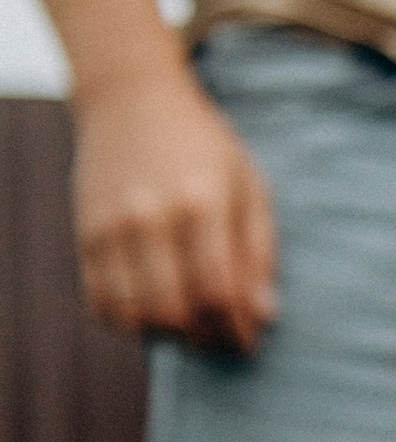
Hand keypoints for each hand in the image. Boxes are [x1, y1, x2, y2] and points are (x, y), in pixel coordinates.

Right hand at [72, 62, 276, 351]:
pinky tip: (155, 311)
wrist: (131, 99)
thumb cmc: (203, 147)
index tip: (250, 342)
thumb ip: (259, 251)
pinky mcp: (85, 234)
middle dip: (205, 339)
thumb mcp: (249, 185)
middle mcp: (150, 216)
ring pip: (135, 314)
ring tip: (191, 327)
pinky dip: (129, 321)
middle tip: (222, 341)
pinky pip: (101, 303)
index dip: (236, 328)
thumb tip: (265, 315)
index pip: (218, 290)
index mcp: (201, 202)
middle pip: (175, 310)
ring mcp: (111, 226)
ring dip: (167, 336)